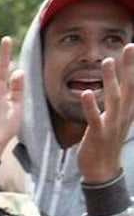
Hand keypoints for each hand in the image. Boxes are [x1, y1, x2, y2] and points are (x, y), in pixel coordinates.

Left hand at [77, 43, 133, 181]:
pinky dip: (90, 105)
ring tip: (106, 60)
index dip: (133, 67)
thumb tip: (119, 89)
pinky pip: (94, 118)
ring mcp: (112, 124)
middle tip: (128, 46)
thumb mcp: (116, 121)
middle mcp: (123, 115)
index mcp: (127, 111)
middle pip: (128, 86)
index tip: (133, 47)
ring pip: (113, 98)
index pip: (133, 85)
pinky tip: (86, 92)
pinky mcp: (98, 134)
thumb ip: (118, 104)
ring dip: (110, 79)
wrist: (102, 169)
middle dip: (128, 66)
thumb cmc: (106, 142)